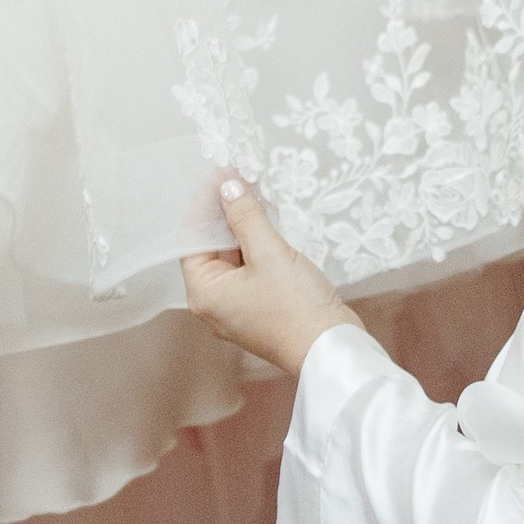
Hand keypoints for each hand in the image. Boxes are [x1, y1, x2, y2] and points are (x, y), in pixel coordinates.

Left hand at [182, 179, 352, 377]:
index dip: (206, 204)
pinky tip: (268, 224)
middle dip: (224, 214)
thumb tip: (228, 186)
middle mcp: (212, 304)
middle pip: (210, 248)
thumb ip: (245, 216)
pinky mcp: (257, 308)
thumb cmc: (296, 307)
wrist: (330, 348)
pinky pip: (247, 270)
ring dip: (241, 228)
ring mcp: (235, 308)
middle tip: (241, 180)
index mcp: (204, 293)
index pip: (193, 238)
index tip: (223, 175)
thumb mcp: (270, 253)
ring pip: (230, 258)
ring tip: (255, 195)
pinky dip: (254, 246)